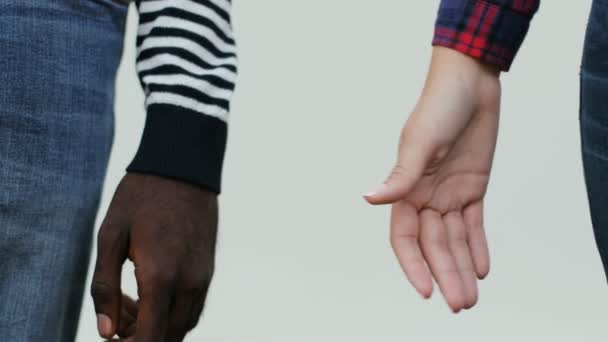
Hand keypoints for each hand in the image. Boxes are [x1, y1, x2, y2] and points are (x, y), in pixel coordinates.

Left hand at [91, 173, 217, 340]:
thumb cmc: (141, 197)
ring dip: (156, 325)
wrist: (184, 167)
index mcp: (160, 277)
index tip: (110, 337)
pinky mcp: (208, 270)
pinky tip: (151, 289)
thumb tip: (105, 331)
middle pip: (168, 337)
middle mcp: (188, 284)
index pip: (150, 339)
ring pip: (183, 325)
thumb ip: (105, 287)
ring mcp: (203, 278)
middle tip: (116, 313)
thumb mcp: (111, 236)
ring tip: (131, 300)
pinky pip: (192, 307)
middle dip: (139, 337)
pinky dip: (171, 312)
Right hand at [365, 47, 500, 311]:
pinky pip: (474, 223)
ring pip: (455, 239)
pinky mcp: (472, 187)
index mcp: (407, 187)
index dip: (413, 264)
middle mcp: (425, 195)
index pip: (405, 237)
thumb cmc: (438, 106)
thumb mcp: (420, 141)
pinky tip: (481, 269)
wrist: (470, 83)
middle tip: (459, 305)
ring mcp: (449, 193)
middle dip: (445, 275)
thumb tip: (370, 199)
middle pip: (434, 244)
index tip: (427, 291)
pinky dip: (477, 246)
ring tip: (471, 298)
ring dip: (461, 268)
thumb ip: (400, 175)